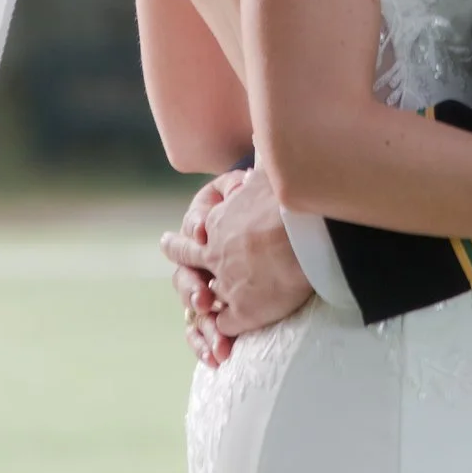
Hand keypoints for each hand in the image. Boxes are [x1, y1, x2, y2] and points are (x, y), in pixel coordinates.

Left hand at [161, 169, 312, 354]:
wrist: (303, 234)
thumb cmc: (289, 198)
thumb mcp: (270, 170)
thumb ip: (264, 156)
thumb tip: (261, 132)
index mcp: (221, 222)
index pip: (201, 225)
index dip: (196, 229)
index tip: (192, 227)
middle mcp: (216, 253)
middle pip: (188, 257)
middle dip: (180, 256)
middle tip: (169, 248)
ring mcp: (226, 284)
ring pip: (203, 299)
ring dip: (201, 307)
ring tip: (195, 311)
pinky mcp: (242, 311)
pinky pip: (223, 325)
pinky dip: (220, 333)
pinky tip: (221, 340)